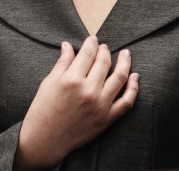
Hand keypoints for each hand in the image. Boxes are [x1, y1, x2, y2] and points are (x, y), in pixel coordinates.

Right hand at [14, 36, 138, 169]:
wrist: (45, 140)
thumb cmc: (43, 110)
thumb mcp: (49, 82)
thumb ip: (62, 62)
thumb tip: (68, 44)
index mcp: (71, 79)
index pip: (88, 53)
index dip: (92, 43)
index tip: (93, 39)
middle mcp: (88, 91)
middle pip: (104, 62)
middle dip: (105, 50)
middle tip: (104, 47)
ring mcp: (100, 105)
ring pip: (120, 77)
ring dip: (125, 62)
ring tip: (125, 54)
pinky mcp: (107, 119)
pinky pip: (127, 101)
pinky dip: (134, 87)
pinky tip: (135, 76)